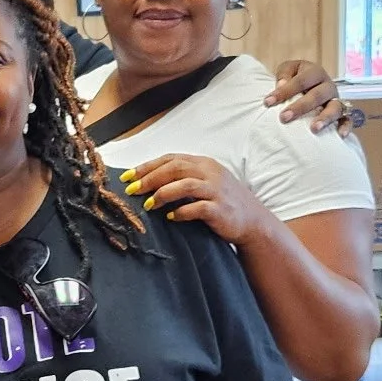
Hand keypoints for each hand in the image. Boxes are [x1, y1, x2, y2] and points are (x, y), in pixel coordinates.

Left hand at [122, 154, 264, 246]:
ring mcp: (217, 190)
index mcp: (204, 164)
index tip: (128, 176)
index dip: (147, 166)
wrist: (254, 221)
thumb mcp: (205, 183)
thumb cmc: (224, 202)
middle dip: (150, 178)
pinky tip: (171, 217)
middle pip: (175, 169)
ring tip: (149, 205)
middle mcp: (211, 173)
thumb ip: (183, 178)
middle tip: (132, 190)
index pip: (171, 159)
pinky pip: (198, 208)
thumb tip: (148, 183)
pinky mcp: (221, 209)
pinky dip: (181, 212)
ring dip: (163, 194)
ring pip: (185, 185)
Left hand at [266, 58, 351, 134]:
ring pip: (335, 108)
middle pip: (318, 95)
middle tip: (284, 118)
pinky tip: (339, 136)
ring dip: (325, 118)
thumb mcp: (288, 70)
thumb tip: (281, 85)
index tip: (267, 102)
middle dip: (300, 107)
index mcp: (315, 72)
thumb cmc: (294, 79)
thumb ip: (284, 75)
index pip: (301, 80)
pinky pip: (347, 120)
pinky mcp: (341, 113)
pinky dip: (345, 127)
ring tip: (314, 129)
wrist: (308, 86)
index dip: (284, 91)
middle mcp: (328, 86)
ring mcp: (336, 100)